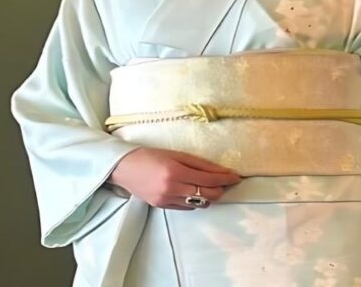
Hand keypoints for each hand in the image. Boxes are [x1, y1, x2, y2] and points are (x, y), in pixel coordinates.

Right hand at [107, 147, 241, 209]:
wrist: (124, 167)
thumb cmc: (149, 156)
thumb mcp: (176, 154)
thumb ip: (199, 163)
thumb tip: (220, 171)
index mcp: (175, 171)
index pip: (208, 178)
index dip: (225, 178)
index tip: (236, 176)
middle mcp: (172, 188)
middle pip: (207, 194)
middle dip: (221, 188)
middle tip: (228, 181)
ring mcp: (167, 200)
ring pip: (199, 203)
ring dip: (210, 195)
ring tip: (213, 186)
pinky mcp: (163, 206)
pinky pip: (187, 207)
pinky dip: (196, 200)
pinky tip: (197, 192)